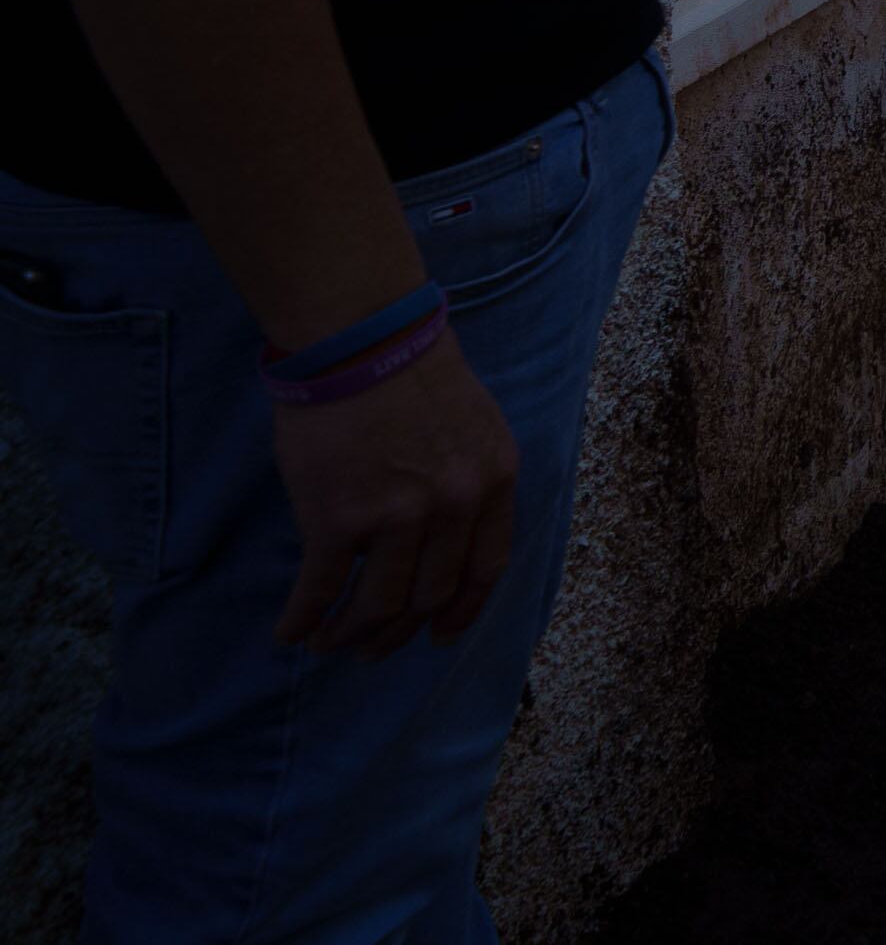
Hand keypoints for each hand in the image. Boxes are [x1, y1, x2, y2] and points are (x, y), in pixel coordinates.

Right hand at [268, 334, 521, 657]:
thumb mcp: (475, 426)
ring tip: (329, 644)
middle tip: (372, 647)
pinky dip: (303, 619)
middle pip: (428, 596)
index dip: (461, 610)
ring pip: (377, 606)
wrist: (362, 340)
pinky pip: (319, 590)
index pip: (486, 568)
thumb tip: (452, 533)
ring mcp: (397, 517)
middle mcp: (453, 507)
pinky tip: (290, 633)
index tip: (440, 634)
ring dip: (350, 635)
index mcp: (493, 481)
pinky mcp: (337, 519)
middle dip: (397, 632)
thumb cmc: (412, 374)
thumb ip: (470, 480)